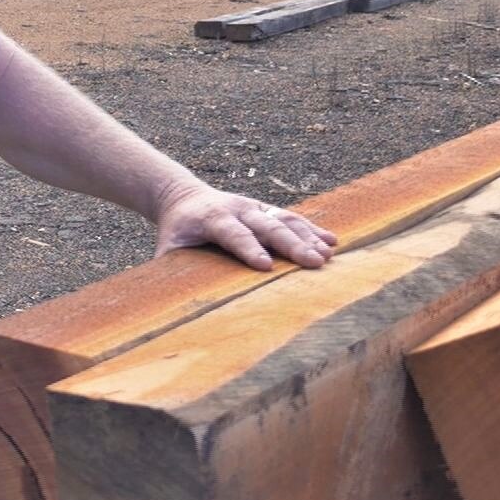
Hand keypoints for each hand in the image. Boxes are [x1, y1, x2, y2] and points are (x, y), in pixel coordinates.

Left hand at [153, 183, 337, 269]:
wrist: (183, 197)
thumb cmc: (176, 231)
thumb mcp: (167, 247)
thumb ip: (170, 270)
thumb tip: (167, 302)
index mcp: (212, 218)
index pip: (234, 233)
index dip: (249, 249)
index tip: (266, 266)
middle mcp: (237, 209)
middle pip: (267, 226)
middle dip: (291, 244)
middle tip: (313, 262)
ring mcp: (254, 207)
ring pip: (285, 219)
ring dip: (308, 237)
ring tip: (327, 255)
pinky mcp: (266, 209)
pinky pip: (292, 218)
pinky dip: (312, 229)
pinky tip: (332, 241)